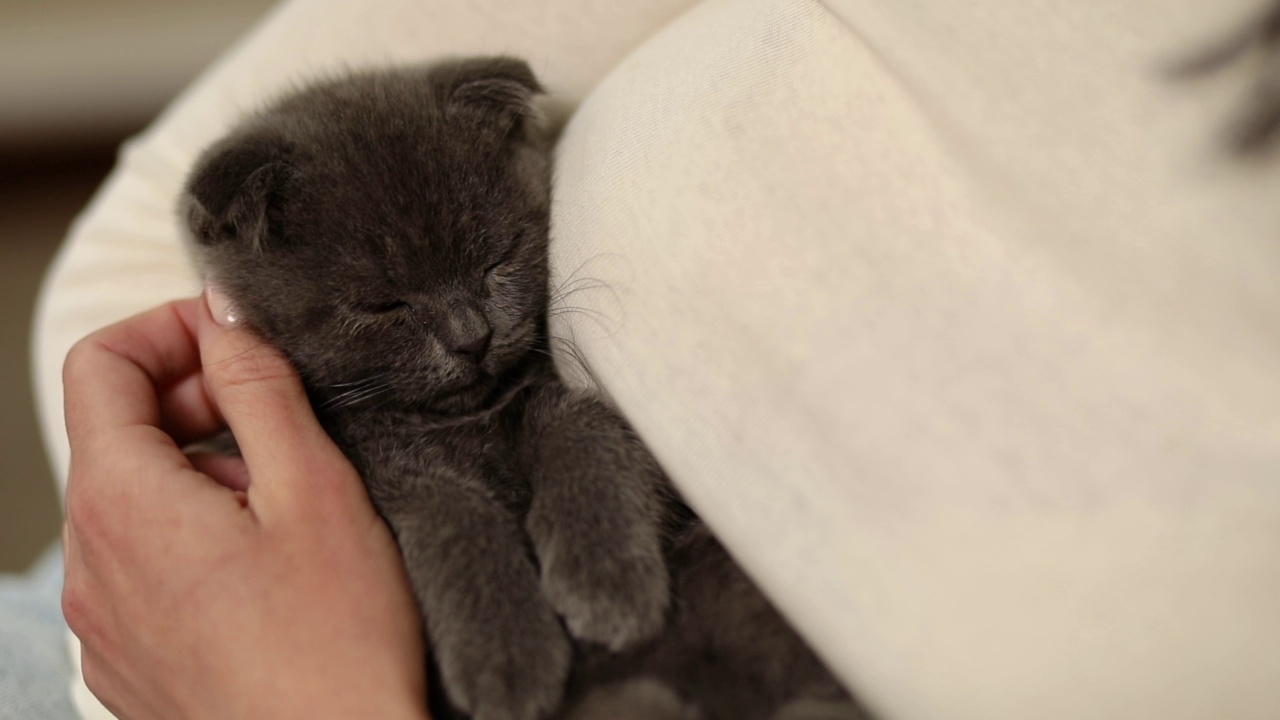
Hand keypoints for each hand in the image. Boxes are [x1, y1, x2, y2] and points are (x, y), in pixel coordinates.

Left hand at [61, 293, 427, 719]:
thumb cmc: (338, 642)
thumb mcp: (314, 488)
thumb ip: (258, 387)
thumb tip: (223, 316)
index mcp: (122, 504)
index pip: (98, 363)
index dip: (169, 329)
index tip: (238, 342)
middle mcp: (89, 564)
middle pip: (113, 433)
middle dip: (193, 401)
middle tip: (280, 423)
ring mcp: (102, 622)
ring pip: (130, 501)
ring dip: (199, 473)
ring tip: (285, 508)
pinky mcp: (128, 662)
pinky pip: (139, 568)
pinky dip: (192, 537)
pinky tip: (265, 571)